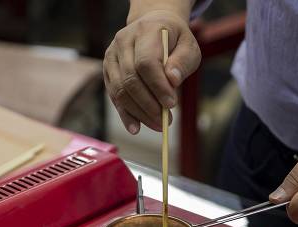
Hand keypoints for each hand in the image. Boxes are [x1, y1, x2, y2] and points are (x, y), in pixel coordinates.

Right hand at [104, 9, 200, 133]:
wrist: (153, 26)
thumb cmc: (174, 40)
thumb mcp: (188, 46)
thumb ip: (183, 62)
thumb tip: (172, 81)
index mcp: (145, 30)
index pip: (146, 62)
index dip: (158, 86)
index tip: (171, 104)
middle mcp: (123, 41)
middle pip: (131, 79)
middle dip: (149, 105)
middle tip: (166, 121)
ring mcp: (112, 56)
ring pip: (120, 90)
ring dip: (139, 113)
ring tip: (158, 125)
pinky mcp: (108, 70)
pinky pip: (114, 96)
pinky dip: (126, 114)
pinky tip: (136, 128)